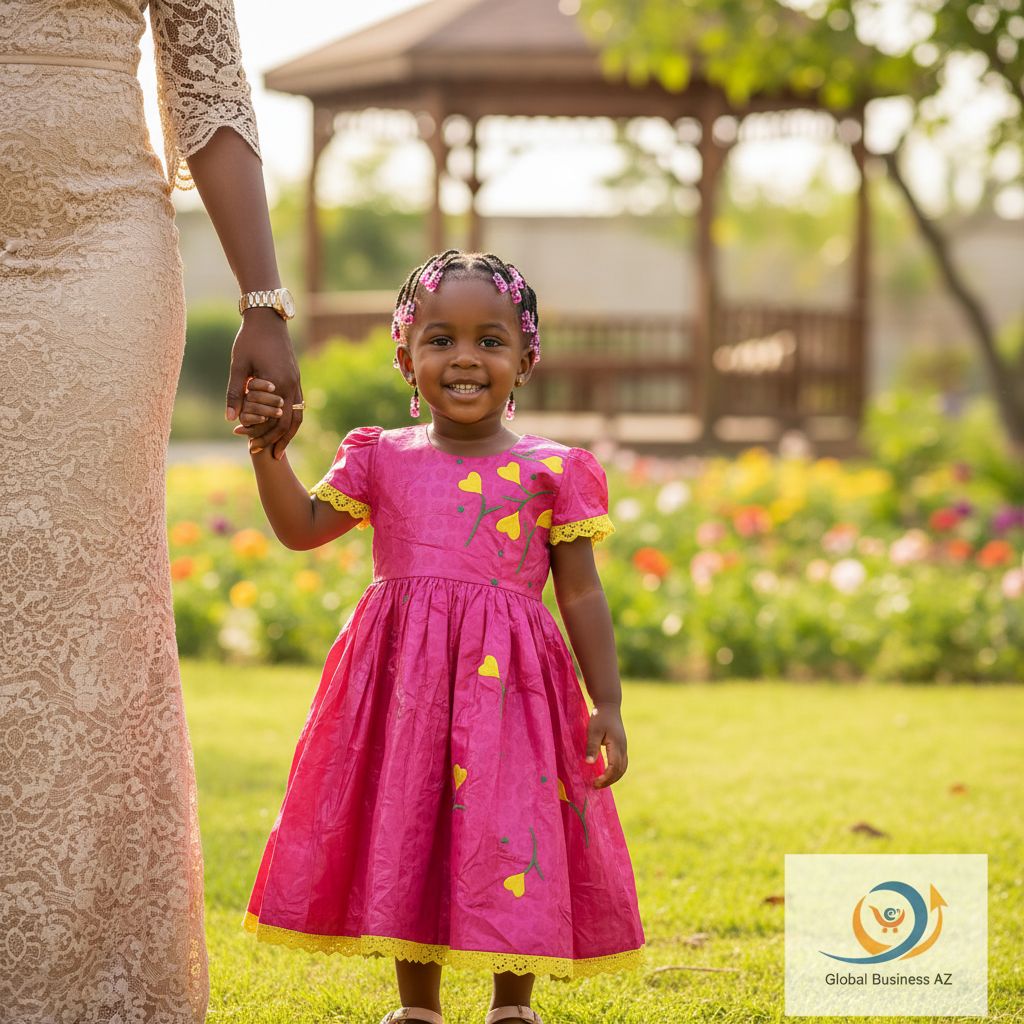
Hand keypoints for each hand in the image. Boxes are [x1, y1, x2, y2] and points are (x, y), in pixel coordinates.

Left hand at [225, 308, 301, 458]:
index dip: (262, 435)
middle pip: (290, 423)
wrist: (268, 318)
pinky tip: (283, 426)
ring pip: (298, 416)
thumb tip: (231, 419)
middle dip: (277, 440)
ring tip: (280, 447)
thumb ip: (235, 393)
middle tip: (268, 456)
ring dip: (289, 434)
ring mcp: (296, 381)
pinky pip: (298, 405)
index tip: (249, 446)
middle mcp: (291, 385)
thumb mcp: (238, 366)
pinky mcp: (295, 377)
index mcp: (278, 384)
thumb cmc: (249, 340)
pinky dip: (291, 419)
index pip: (274, 420)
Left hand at [585, 703, 627, 788]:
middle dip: (609, 780)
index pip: (614, 767)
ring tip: (601, 782)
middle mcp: (623, 748)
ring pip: (623, 767)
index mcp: (617, 745)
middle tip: (596, 786)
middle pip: (620, 770)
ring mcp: (624, 747)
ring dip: (613, 777)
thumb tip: (589, 763)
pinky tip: (606, 773)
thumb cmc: (600, 717)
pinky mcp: (621, 746)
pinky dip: (615, 771)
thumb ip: (592, 747)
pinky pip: (622, 763)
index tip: (595, 783)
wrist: (609, 705)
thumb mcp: (593, 731)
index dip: (606, 777)